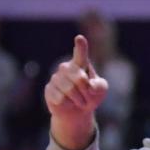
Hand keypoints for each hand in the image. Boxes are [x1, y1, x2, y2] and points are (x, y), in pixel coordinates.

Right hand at [44, 35, 107, 149]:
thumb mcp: (100, 90)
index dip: (80, 46)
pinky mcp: (49, 89)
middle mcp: (66, 68)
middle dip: (86, 91)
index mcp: (80, 64)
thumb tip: (89, 86)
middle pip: (79, 78)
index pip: (80, 54)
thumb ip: (99, 86)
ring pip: (69, 90)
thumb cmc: (90, 96)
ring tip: (78, 101)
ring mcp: (56, 78)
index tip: (80, 38)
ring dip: (79, 100)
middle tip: (87, 96)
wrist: (77, 111)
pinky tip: (67, 103)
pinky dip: (68, 104)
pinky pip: (60, 99)